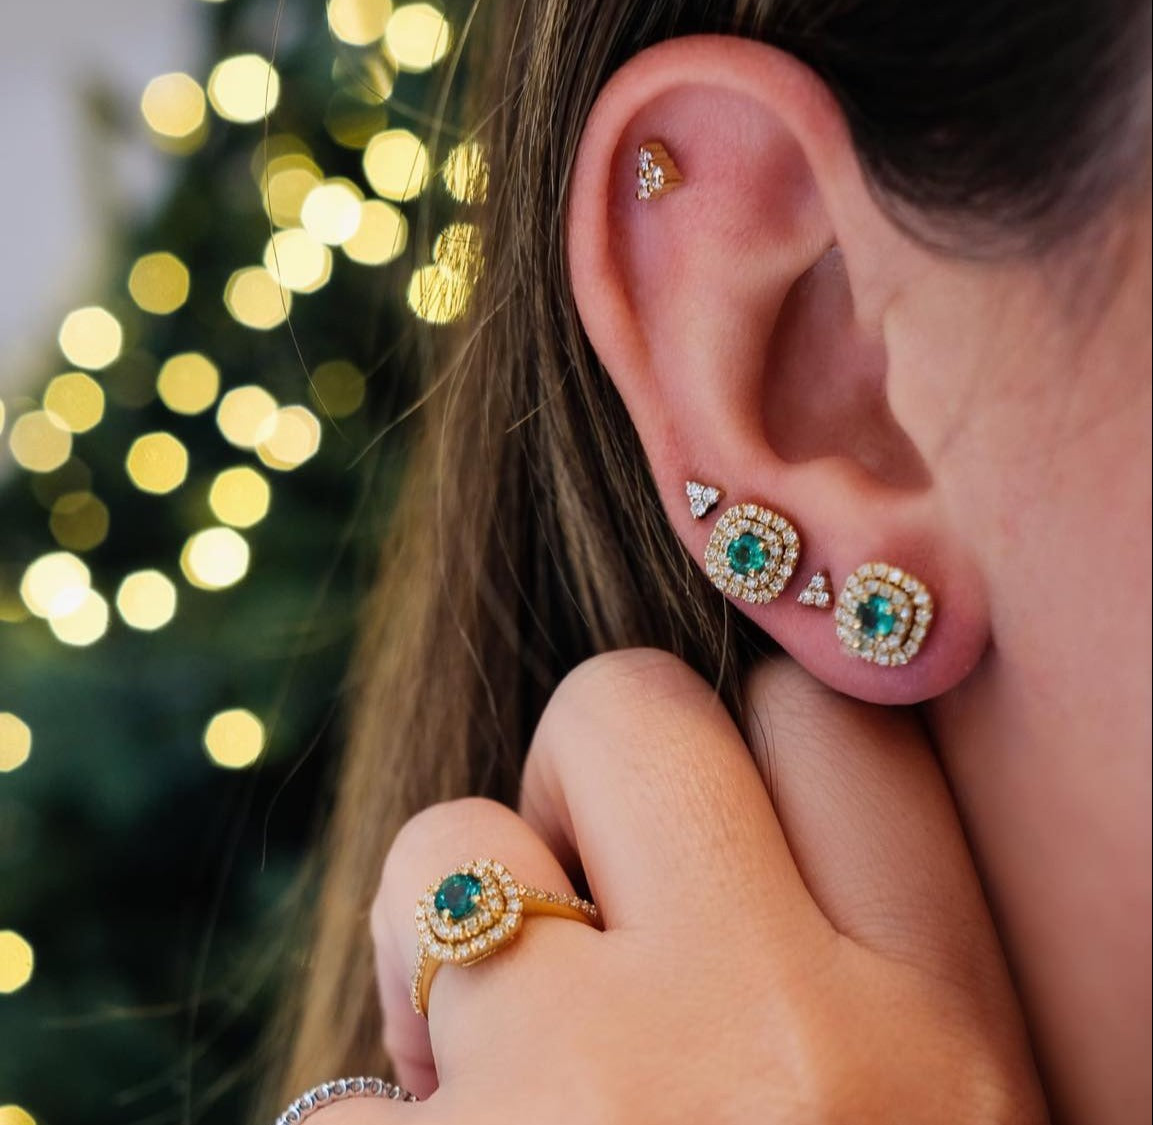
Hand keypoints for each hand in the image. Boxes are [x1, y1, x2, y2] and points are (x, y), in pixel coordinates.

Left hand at [328, 650, 1045, 1122]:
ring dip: (459, 938)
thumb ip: (886, 978)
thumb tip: (756, 804)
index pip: (839, 722)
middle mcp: (769, 1045)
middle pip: (632, 702)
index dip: (771, 745)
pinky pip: (341, 1073)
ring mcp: (568, 1102)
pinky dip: (385, 1122)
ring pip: (451, 844)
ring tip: (506, 1078)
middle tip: (595, 900)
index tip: (741, 813)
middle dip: (592, 768)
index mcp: (943, 1050)